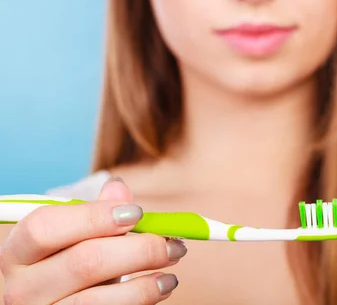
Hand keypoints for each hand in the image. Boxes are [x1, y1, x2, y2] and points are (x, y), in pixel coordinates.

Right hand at [0, 178, 185, 304]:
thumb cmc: (59, 266)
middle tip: (174, 243)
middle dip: (140, 249)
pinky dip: (139, 301)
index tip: (137, 213)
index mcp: (17, 252)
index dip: (95, 217)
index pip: (45, 227)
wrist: (45, 304)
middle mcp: (19, 287)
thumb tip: (118, 188)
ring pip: (96, 300)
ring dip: (145, 285)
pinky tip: (158, 289)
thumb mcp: (68, 240)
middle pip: (84, 262)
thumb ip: (93, 215)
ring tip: (171, 273)